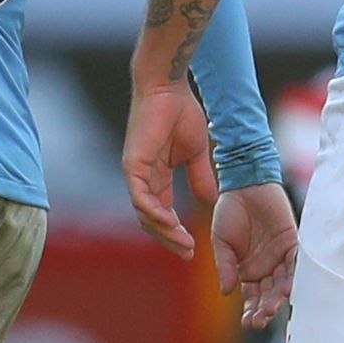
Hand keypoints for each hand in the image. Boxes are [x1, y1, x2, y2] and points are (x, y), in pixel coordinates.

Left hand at [121, 79, 216, 258]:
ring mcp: (136, 173)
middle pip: (151, 220)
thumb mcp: (196, 154)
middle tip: (188, 254)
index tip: (193, 248)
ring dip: (164, 232)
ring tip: (183, 244)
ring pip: (145, 214)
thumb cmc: (180, 113)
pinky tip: (170, 225)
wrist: (168, 88)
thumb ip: (200, 178)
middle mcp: (143, 179)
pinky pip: (140, 197)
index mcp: (156, 177)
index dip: (176, 233)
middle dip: (170, 239)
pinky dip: (154, 213)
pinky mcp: (133, 165)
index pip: (162, 214)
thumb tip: (210, 201)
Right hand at [210, 182, 299, 327]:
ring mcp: (281, 256)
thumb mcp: (221, 241)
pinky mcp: (293, 242)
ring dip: (279, 297)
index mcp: (248, 270)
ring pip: (283, 283)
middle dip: (266, 308)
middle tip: (261, 319)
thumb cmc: (229, 211)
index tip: (248, 323)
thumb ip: (225, 266)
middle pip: (269, 294)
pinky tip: (289, 288)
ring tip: (273, 307)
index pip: (252, 297)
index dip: (251, 311)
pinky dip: (294, 275)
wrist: (244, 184)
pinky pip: (296, 262)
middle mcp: (267, 267)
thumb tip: (225, 292)